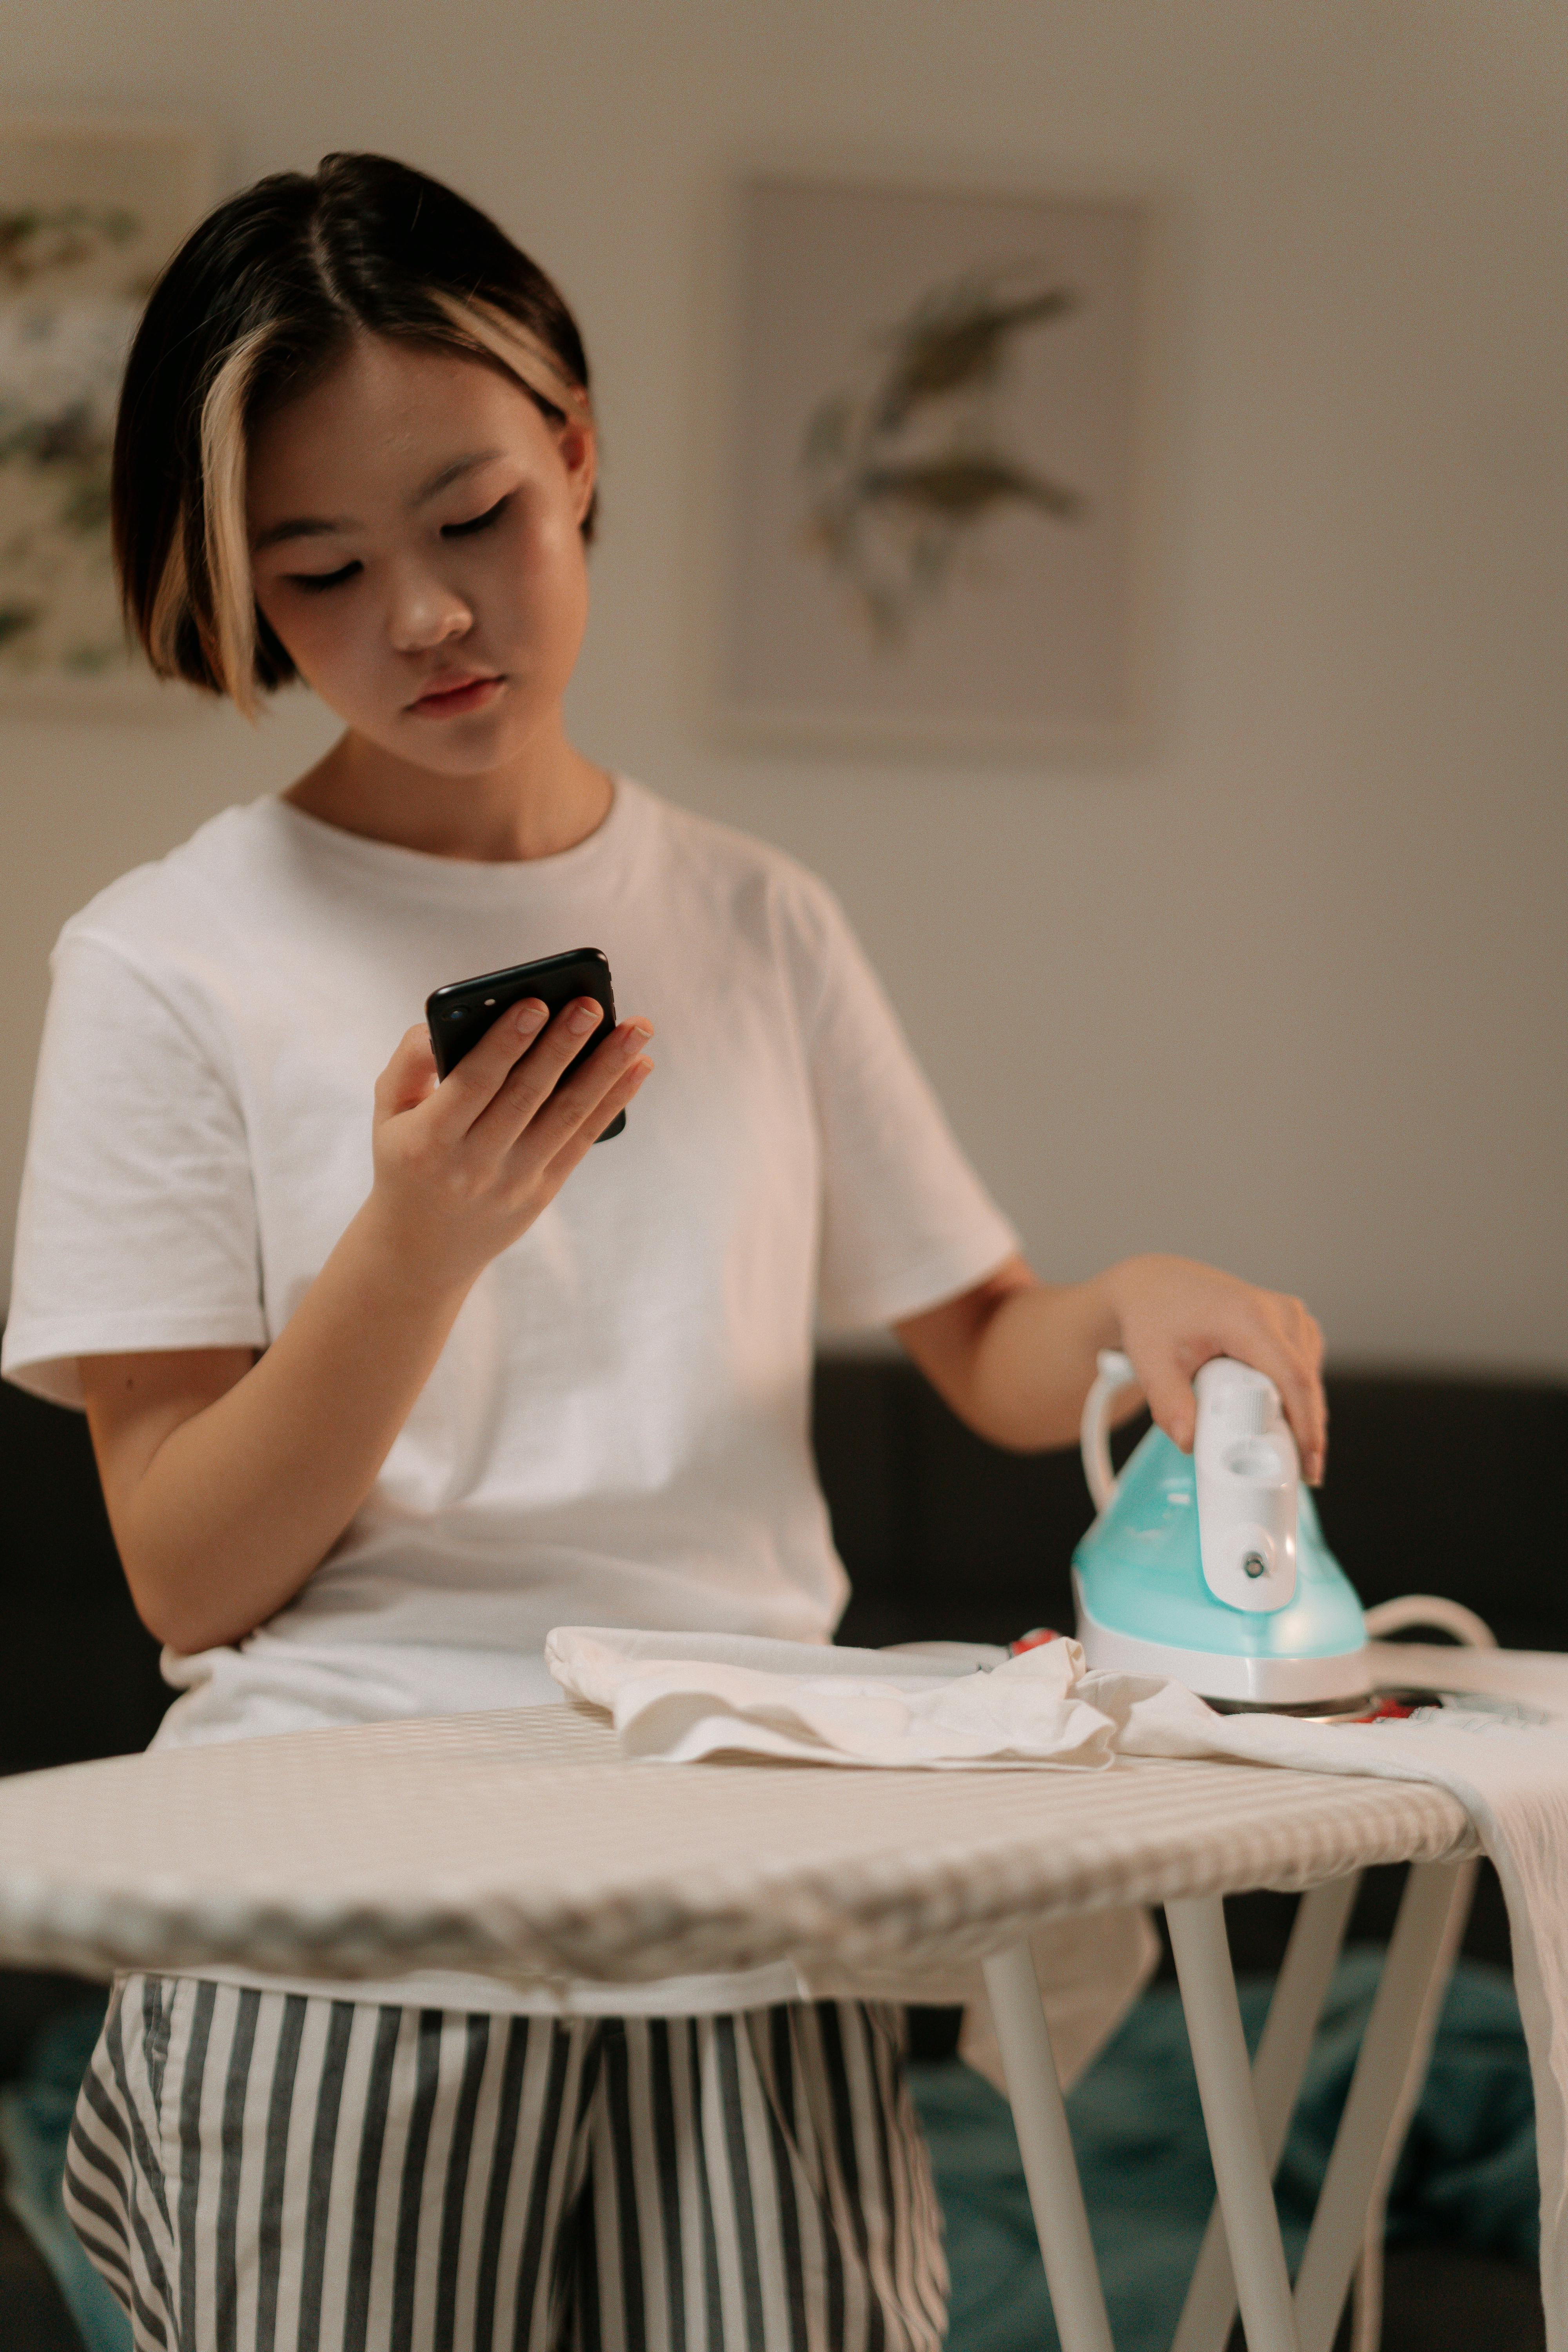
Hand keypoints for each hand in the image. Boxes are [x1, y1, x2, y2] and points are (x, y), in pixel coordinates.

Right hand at [363, 996, 652, 1292]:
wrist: (422, 1248)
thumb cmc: (407, 1160)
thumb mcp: (388, 1114)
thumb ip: (408, 1063)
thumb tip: (440, 1024)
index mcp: (430, 1138)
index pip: (474, 1083)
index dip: (507, 1043)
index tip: (535, 1003)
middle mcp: (474, 1163)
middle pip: (526, 1096)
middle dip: (562, 1047)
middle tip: (591, 1004)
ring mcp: (513, 1180)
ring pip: (567, 1116)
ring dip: (606, 1069)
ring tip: (637, 1028)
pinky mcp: (542, 1192)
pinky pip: (583, 1140)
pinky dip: (614, 1101)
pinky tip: (639, 1066)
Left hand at [1102, 1254, 1326, 1481]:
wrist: (1153, 1287)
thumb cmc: (1153, 1318)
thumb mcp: (1152, 1361)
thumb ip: (1169, 1403)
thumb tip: (1188, 1442)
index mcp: (1249, 1317)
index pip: (1293, 1378)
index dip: (1306, 1426)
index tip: (1308, 1466)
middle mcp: (1279, 1311)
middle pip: (1306, 1383)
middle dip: (1302, 1431)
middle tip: (1289, 1473)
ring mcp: (1290, 1314)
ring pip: (1309, 1378)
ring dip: (1297, 1414)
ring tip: (1267, 1441)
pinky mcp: (1292, 1323)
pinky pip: (1304, 1368)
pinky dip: (1293, 1396)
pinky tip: (1270, 1413)